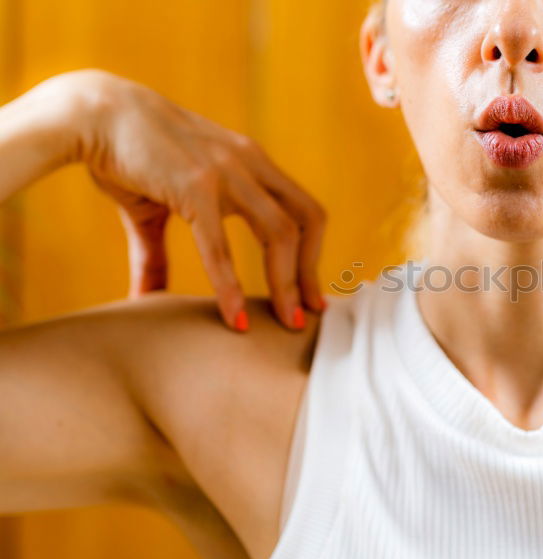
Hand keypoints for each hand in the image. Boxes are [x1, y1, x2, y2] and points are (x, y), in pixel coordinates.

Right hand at [59, 69, 325, 331]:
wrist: (89, 112)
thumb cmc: (123, 154)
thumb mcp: (153, 208)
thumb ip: (158, 253)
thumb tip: (149, 298)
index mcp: (250, 163)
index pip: (303, 210)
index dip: (313, 253)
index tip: (310, 294)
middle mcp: (249, 163)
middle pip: (306, 221)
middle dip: (310, 272)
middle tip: (308, 316)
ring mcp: (226, 171)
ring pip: (279, 232)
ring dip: (287, 282)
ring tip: (287, 322)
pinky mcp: (194, 184)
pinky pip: (220, 244)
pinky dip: (231, 285)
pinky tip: (234, 316)